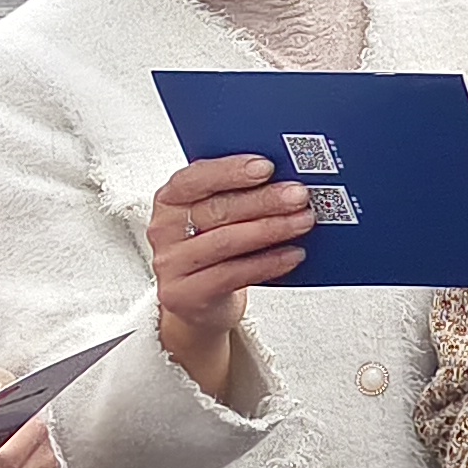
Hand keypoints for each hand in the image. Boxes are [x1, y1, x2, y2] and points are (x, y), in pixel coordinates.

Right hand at [148, 155, 314, 400]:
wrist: (200, 301)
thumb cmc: (215, 248)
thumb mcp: (215, 216)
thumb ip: (236, 194)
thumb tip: (284, 176)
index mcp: (170, 199)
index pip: (195, 178)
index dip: (231, 171)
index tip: (267, 166)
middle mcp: (164, 230)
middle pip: (217, 209)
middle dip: (263, 200)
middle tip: (298, 195)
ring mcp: (171, 264)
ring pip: (226, 242)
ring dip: (271, 229)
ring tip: (303, 221)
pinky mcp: (184, 294)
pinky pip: (232, 275)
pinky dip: (268, 263)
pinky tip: (293, 254)